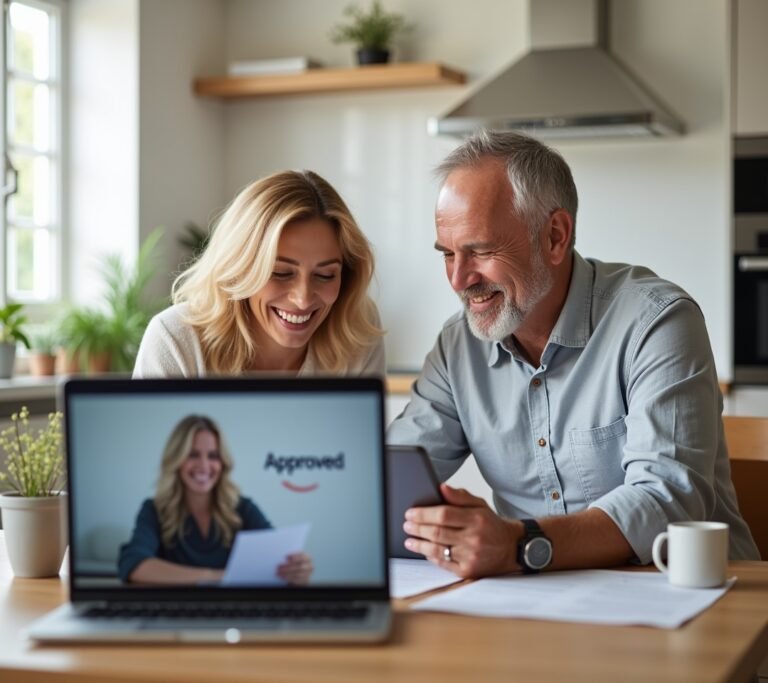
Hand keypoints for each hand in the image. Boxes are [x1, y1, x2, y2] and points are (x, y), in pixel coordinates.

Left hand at [277, 552, 312, 584]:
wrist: (299, 575)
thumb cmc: (294, 565)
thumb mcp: (294, 560)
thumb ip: (290, 558)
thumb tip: (281, 557)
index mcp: (308, 557)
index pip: (302, 555)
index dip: (294, 555)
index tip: (286, 557)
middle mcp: (309, 565)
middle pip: (299, 566)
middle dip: (288, 567)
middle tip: (279, 567)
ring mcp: (308, 574)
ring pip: (297, 574)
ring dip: (286, 574)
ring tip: (278, 573)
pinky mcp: (305, 581)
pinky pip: (296, 581)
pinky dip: (288, 579)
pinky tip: (282, 577)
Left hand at [403, 484, 519, 578]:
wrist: (511, 548)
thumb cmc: (491, 525)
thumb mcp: (479, 505)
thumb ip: (460, 497)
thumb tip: (441, 487)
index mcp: (476, 519)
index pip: (444, 514)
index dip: (423, 514)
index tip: (410, 513)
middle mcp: (474, 538)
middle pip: (437, 532)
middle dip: (417, 528)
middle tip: (406, 524)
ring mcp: (470, 556)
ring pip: (437, 549)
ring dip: (419, 544)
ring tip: (409, 539)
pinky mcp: (468, 571)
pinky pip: (443, 563)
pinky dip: (430, 556)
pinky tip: (423, 550)